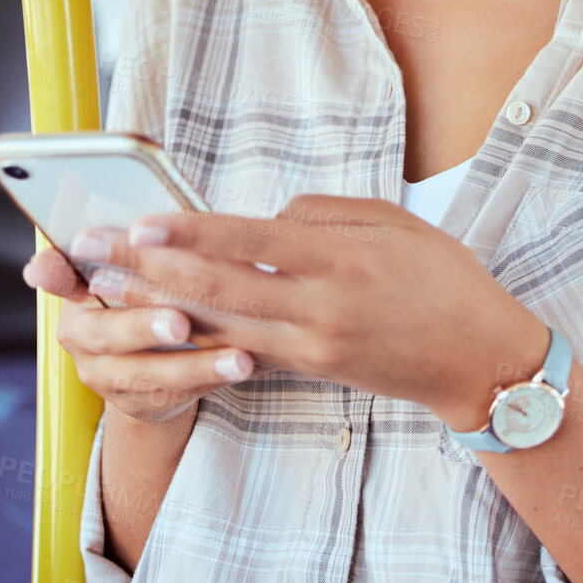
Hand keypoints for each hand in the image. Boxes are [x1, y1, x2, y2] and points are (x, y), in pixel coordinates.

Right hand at [22, 244, 260, 424]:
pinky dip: (210, 381)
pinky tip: (241, 369)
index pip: (57, 275)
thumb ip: (148, 243)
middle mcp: (81, 334)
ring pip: (145, 373)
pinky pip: (173, 396)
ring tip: (238, 358)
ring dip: (194, 365)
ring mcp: (104, 374)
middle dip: (143, 326)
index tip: (56, 261)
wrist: (153, 367)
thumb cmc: (155, 293)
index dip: (52, 271)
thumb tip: (165, 213)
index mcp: (79, 289)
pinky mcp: (134, 402)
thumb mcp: (149, 264)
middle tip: (180, 323)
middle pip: (104, 332)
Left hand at [62, 194, 550, 428]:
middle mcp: (318, 306)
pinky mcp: (313, 370)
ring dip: (160, 310)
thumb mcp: (395, 222)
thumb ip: (326, 212)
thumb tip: (268, 218)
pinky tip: (165, 331)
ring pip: (221, 327)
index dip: (189, 233)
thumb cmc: (446, 280)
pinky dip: (204, 343)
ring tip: (112, 294)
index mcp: (339, 257)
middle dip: (151, 270)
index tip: (141, 221)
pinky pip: (248, 354)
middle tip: (101, 255)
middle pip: (218, 288)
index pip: (248, 241)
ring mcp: (313, 345)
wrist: (481, 358)